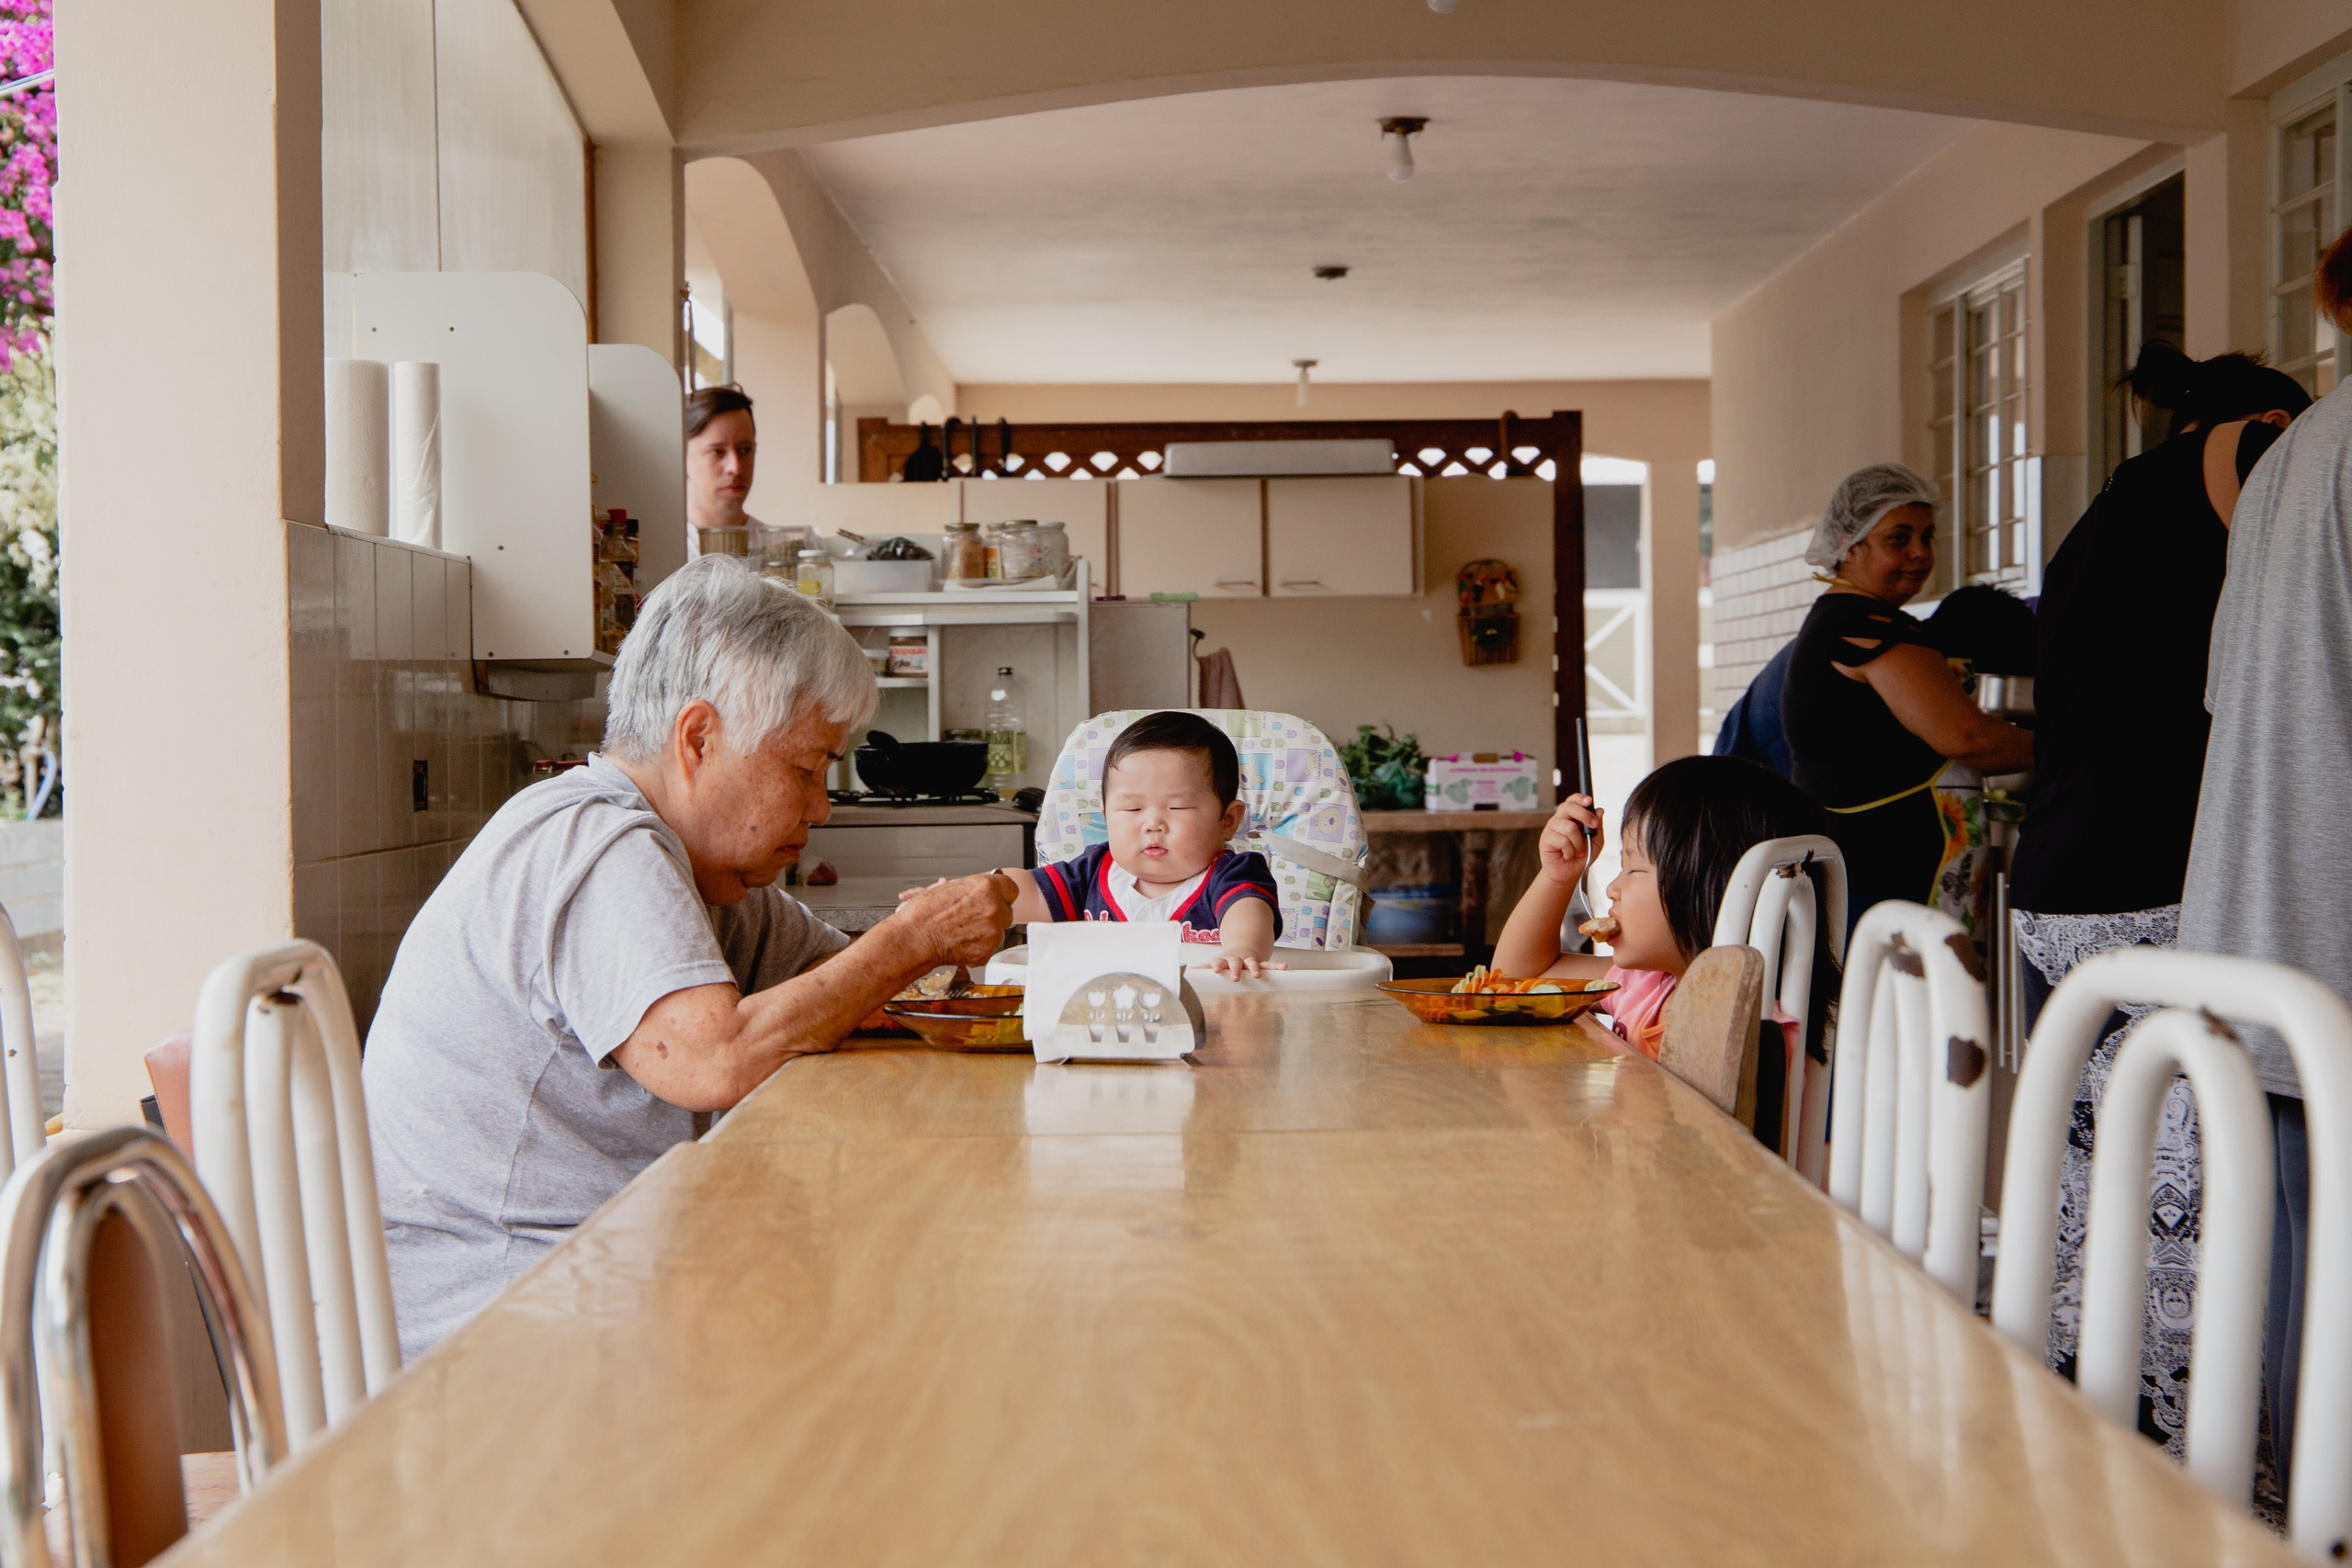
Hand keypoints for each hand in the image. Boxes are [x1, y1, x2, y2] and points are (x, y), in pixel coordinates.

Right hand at [894, 872, 1017, 967]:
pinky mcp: (987, 951)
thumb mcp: (947, 889)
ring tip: (962, 931)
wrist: (912, 939)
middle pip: (1006, 911)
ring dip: (985, 932)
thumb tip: (972, 888)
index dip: (1001, 893)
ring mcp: (992, 931)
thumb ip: (968, 888)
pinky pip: (989, 948)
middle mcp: (993, 908)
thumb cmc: (922, 914)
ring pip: (998, 931)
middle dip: (993, 914)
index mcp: (986, 887)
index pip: (1010, 888)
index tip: (997, 897)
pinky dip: (977, 948)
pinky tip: (961, 942)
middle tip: (973, 917)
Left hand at [1209, 951, 1285, 979]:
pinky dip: (1277, 966)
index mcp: (1225, 961)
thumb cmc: (1227, 961)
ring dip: (1255, 968)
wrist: (1242, 949)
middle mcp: (1237, 960)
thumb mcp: (1215, 963)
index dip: (1217, 965)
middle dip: (1236, 970)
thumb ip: (1203, 969)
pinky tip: (1284, 968)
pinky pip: (1270, 964)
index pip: (1219, 962)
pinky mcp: (1261, 963)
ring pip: (1253, 963)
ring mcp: (1249, 960)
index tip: (1215, 969)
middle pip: (1236, 963)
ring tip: (1257, 974)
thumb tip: (1186, 973)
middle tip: (1235, 977)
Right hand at [1537, 795, 1603, 886]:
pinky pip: (1562, 840)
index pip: (1572, 801)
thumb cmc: (1581, 856)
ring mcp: (1551, 829)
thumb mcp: (1596, 841)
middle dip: (1584, 815)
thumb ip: (1598, 826)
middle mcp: (1559, 820)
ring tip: (1578, 852)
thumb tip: (1599, 810)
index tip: (1589, 802)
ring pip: (1569, 827)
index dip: (1579, 798)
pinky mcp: (1545, 840)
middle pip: (1568, 807)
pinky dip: (1570, 851)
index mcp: (1570, 817)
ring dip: (1578, 843)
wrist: (1568, 875)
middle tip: (1593, 826)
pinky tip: (1568, 855)